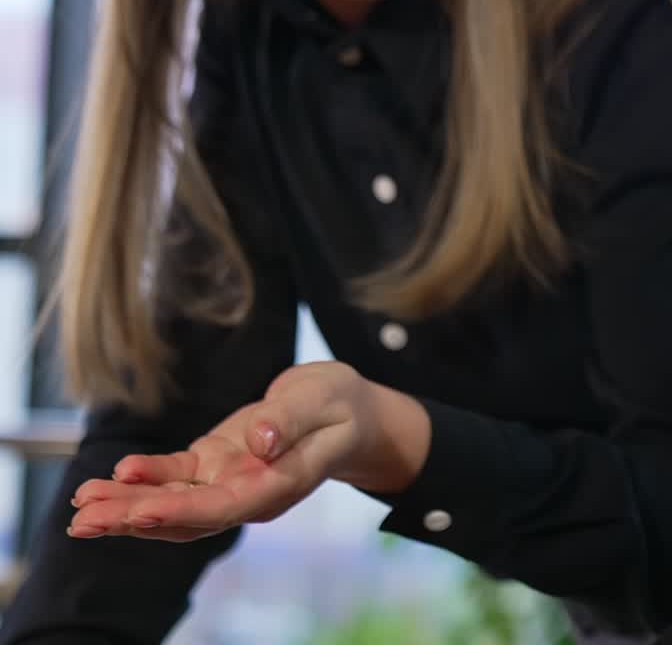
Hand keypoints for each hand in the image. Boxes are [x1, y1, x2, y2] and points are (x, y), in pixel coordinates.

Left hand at [68, 361, 430, 542]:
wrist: (344, 408)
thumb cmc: (341, 404)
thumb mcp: (325, 400)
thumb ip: (291, 420)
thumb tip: (259, 440)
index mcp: (280, 485)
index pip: (228, 506)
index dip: (183, 511)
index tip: (142, 511)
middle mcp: (248, 494)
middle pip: (186, 516)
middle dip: (134, 519)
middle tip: (85, 519)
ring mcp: (228, 482)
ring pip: (171, 503)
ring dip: (125, 507)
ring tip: (81, 508)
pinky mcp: (214, 464)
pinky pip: (174, 477)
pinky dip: (143, 478)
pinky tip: (112, 477)